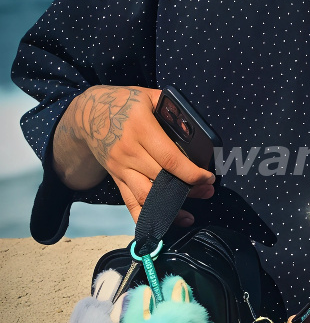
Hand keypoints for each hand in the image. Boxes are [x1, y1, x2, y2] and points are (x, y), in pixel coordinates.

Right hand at [53, 85, 214, 226]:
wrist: (88, 114)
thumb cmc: (124, 103)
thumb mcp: (148, 96)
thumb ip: (172, 110)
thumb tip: (194, 127)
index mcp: (141, 129)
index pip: (170, 159)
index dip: (192, 173)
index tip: (208, 178)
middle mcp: (129, 152)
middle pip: (161, 180)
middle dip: (189, 190)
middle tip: (207, 192)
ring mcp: (121, 168)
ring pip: (146, 197)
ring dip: (170, 209)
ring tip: (189, 214)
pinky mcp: (116, 178)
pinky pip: (130, 204)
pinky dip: (145, 219)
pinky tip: (163, 226)